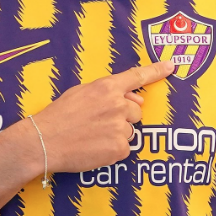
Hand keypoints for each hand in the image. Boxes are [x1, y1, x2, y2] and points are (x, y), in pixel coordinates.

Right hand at [30, 61, 173, 172]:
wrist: (44, 141)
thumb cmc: (59, 116)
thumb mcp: (80, 93)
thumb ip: (109, 93)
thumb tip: (137, 99)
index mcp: (106, 87)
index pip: (137, 76)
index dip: (156, 70)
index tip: (170, 66)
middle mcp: (117, 105)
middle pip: (136, 111)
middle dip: (123, 116)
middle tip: (100, 122)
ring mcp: (120, 127)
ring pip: (129, 130)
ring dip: (117, 134)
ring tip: (93, 136)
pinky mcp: (119, 149)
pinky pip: (125, 148)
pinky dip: (113, 150)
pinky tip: (94, 147)